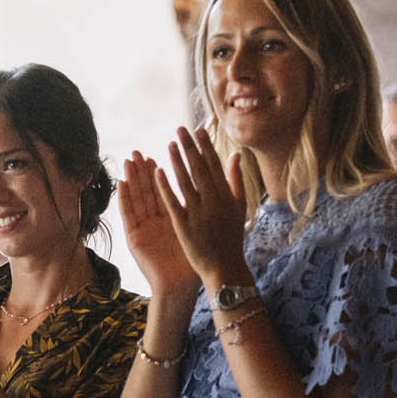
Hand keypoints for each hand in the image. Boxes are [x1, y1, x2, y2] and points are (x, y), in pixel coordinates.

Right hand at [118, 152, 200, 301]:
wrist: (180, 285)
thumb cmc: (193, 260)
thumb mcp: (200, 229)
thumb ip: (206, 207)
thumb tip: (219, 187)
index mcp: (172, 216)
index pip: (167, 188)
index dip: (166, 169)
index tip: (167, 149)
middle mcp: (155, 220)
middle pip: (148, 190)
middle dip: (143, 170)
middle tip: (140, 151)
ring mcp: (143, 228)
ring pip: (136, 198)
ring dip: (132, 178)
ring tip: (129, 160)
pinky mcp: (134, 238)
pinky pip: (128, 215)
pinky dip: (124, 198)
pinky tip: (122, 182)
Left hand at [157, 127, 253, 290]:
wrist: (225, 267)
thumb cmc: (231, 237)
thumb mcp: (239, 207)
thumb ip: (235, 180)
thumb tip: (236, 154)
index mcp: (227, 196)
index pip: (215, 166)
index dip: (206, 147)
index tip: (198, 130)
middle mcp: (214, 202)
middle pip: (200, 169)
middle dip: (190, 148)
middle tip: (180, 130)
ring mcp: (198, 213)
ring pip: (186, 182)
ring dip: (177, 162)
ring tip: (169, 144)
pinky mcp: (184, 226)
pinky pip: (173, 202)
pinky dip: (165, 187)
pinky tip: (157, 172)